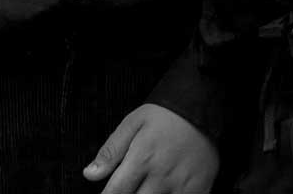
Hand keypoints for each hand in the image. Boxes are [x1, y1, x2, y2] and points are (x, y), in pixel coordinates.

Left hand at [84, 104, 218, 193]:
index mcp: (142, 159)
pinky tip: (163, 193)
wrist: (202, 107)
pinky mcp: (200, 190)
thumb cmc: (165, 115)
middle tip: (128, 189)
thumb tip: (90, 174)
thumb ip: (110, 151)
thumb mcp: (132, 124)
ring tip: (145, 189)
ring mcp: (182, 185)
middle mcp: (161, 175)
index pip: (115, 192)